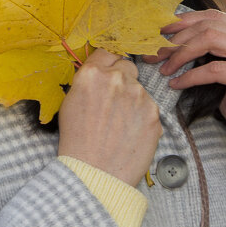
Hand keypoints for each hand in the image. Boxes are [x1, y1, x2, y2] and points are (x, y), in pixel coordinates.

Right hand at [58, 49, 161, 186]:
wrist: (94, 174)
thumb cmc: (76, 142)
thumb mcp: (70, 103)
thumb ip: (87, 82)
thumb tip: (100, 72)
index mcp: (92, 74)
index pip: (106, 51)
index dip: (107, 63)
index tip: (108, 71)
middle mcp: (117, 79)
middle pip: (127, 65)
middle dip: (122, 78)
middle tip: (114, 102)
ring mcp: (139, 95)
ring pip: (139, 88)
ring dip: (133, 99)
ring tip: (120, 125)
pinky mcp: (154, 112)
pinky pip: (149, 107)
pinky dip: (142, 117)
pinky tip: (130, 133)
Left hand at [146, 10, 225, 169]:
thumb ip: (213, 53)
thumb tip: (172, 40)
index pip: (215, 16)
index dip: (185, 21)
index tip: (160, 32)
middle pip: (210, 26)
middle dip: (177, 39)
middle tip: (154, 53)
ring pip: (211, 40)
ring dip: (181, 54)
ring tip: (164, 68)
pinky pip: (214, 70)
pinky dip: (190, 76)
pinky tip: (176, 84)